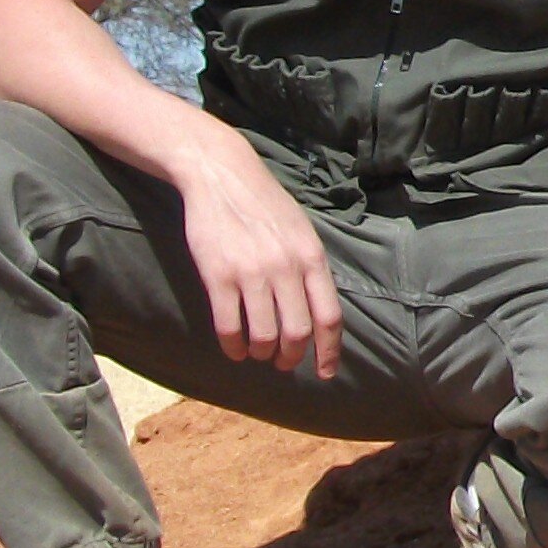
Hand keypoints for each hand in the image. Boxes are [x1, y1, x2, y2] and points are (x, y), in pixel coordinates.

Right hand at [170, 128, 341, 376]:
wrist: (222, 174)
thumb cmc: (265, 205)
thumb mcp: (301, 230)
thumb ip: (311, 269)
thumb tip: (319, 316)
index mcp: (312, 256)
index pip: (329, 317)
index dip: (328, 352)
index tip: (324, 373)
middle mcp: (286, 267)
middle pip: (298, 333)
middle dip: (291, 357)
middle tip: (282, 362)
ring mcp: (252, 272)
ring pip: (264, 336)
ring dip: (261, 354)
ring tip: (257, 353)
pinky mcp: (219, 276)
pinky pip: (229, 328)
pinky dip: (234, 347)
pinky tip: (234, 349)